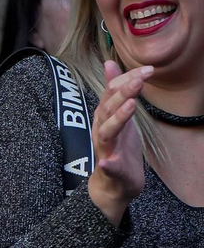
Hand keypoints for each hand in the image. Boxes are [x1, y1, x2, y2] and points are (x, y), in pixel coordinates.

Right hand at [88, 60, 148, 224]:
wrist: (113, 183)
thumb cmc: (118, 147)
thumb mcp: (118, 114)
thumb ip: (115, 91)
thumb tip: (109, 63)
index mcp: (105, 116)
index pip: (112, 92)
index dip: (127, 80)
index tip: (147, 69)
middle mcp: (102, 129)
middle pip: (109, 108)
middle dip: (123, 92)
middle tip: (140, 80)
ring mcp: (105, 149)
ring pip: (107, 131)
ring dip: (117, 119)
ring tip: (131, 106)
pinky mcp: (109, 170)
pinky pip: (106, 167)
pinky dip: (107, 164)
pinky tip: (108, 162)